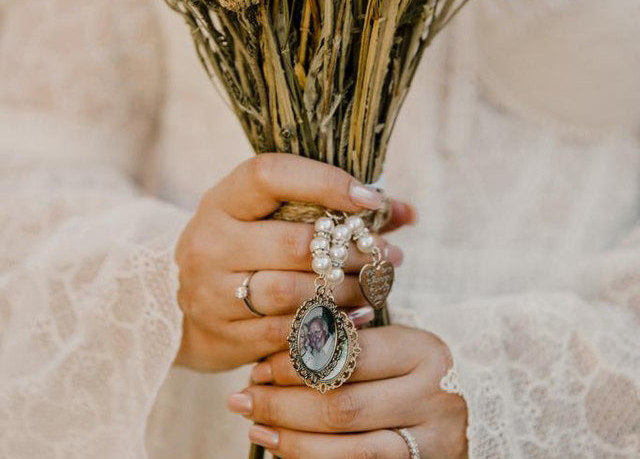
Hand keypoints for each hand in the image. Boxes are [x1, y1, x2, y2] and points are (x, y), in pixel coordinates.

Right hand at [174, 153, 413, 371]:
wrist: (183, 304)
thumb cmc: (246, 248)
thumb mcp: (271, 218)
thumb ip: (336, 210)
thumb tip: (407, 212)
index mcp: (222, 201)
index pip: (268, 176)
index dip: (324, 182)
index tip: (371, 199)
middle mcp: (209, 242)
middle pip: (292, 243)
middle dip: (349, 251)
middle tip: (386, 254)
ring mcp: (209, 292)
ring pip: (291, 293)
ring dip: (343, 290)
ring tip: (375, 285)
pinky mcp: (219, 336)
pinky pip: (283, 335)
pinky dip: (328, 326)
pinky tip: (357, 318)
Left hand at [228, 325, 467, 458]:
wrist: (478, 402)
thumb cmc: (420, 365)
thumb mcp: (396, 341)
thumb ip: (351, 341)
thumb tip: (277, 352)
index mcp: (422, 350)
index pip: (348, 355)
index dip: (296, 362)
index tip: (260, 364)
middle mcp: (432, 396)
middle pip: (342, 406)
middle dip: (282, 404)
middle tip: (244, 396)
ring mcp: (432, 440)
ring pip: (347, 449)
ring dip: (291, 440)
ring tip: (255, 425)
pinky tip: (284, 450)